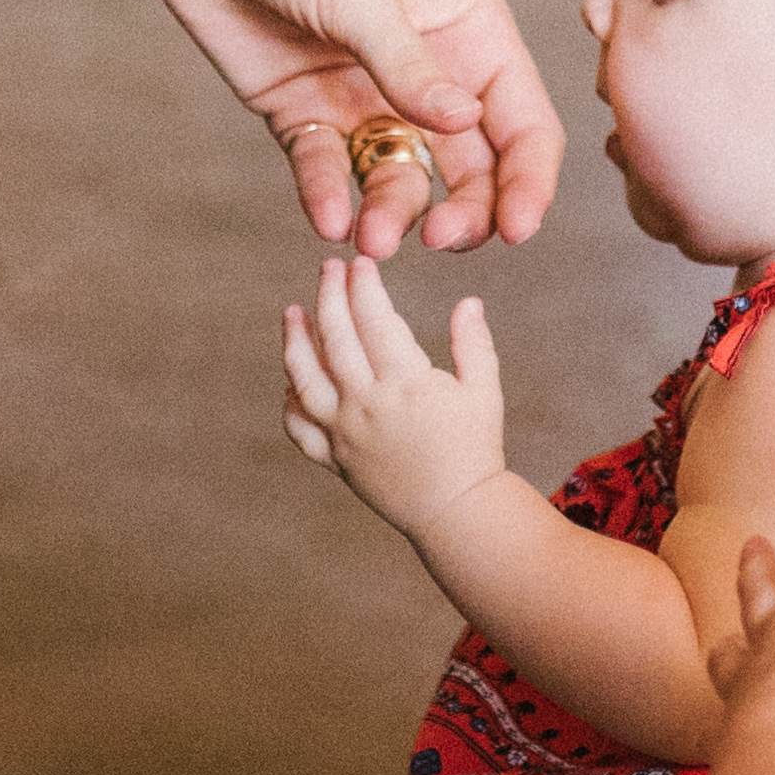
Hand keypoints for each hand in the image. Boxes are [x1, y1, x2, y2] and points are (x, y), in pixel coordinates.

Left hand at [125, 0, 567, 258]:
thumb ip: (411, 69)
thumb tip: (468, 126)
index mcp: (468, 31)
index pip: (520, 123)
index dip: (528, 182)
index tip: (518, 232)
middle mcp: (426, 70)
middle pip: (469, 167)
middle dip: (462, 211)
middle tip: (435, 242)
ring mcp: (365, 94)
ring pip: (398, 176)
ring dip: (392, 211)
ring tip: (368, 240)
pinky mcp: (304, 111)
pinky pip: (328, 169)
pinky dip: (329, 196)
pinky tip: (327, 219)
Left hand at [279, 255, 518, 532]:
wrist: (456, 512)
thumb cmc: (475, 450)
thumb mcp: (484, 391)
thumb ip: (473, 343)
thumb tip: (468, 301)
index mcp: (405, 384)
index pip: (375, 320)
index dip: (364, 286)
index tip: (361, 262)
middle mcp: (367, 405)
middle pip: (335, 338)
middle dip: (329, 295)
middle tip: (328, 268)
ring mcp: (344, 433)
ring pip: (304, 379)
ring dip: (294, 341)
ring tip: (292, 312)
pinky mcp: (334, 458)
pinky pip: (299, 428)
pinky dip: (290, 402)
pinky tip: (292, 381)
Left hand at [711, 478, 774, 736]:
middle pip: (762, 588)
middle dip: (759, 564)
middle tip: (751, 543)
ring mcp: (748, 677)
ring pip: (731, 646)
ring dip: (732, 638)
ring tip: (724, 640)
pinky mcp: (735, 719)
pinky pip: (729, 699)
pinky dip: (731, 699)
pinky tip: (734, 710)